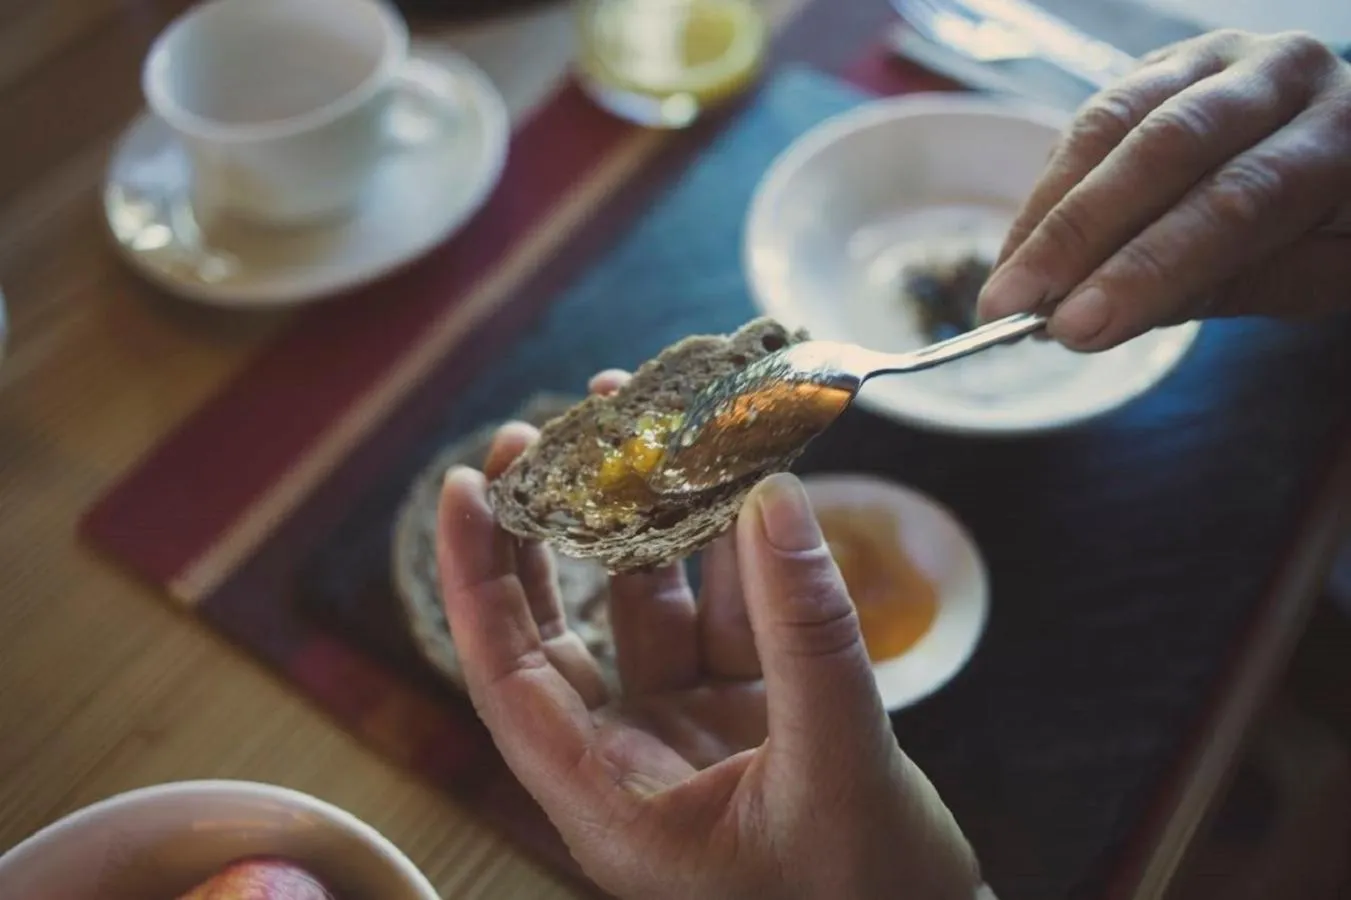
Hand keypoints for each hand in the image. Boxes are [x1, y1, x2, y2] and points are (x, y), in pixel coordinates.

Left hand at [436, 371, 978, 899]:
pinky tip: (744, 492)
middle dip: (545, 531)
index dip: (478, 579)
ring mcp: (687, 734)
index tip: (468, 484)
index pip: (507, 680)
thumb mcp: (834, 768)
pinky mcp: (745, 715)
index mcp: (608, 803)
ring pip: (647, 610)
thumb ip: (809, 634)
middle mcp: (629, 762)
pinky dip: (736, 558)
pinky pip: (728, 618)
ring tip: (647, 430)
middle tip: (541, 433)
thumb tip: (775, 498)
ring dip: (649, 524)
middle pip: (557, 632)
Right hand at [977, 29, 1350, 350]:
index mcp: (1340, 134)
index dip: (1145, 268)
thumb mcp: (1310, 277)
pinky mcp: (1162, 67)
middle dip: (1075, 235)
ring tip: (1001, 288)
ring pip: (1110, 123)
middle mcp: (1280, 72)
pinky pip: (1089, 119)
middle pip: (1161, 150)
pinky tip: (1022, 248)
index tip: (1074, 327)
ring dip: (1044, 214)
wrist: (1345, 155)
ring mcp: (1216, 58)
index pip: (1233, 203)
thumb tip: (1088, 321)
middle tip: (1011, 306)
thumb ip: (1214, 290)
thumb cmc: (1336, 228)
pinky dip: (1048, 190)